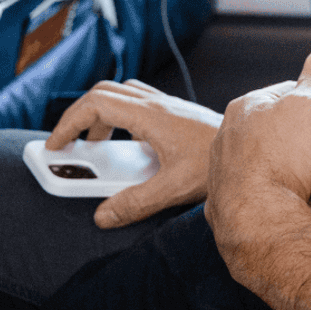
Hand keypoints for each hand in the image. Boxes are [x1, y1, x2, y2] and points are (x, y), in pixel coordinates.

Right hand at [46, 79, 222, 228]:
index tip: (56, 145)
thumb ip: (135, 202)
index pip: (96, 104)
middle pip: (104, 93)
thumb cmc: (219, 164)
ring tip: (95, 145)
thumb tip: (103, 216)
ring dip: (101, 115)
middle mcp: (158, 105)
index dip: (69, 122)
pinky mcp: (177, 114)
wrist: (254, 151)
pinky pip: (138, 104)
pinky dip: (121, 118)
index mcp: (151, 116)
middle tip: (69, 144)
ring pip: (122, 95)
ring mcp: (169, 106)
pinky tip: (128, 146)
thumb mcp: (173, 188)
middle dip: (79, 116)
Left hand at [205, 47, 310, 252]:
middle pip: (270, 127)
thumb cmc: (280, 158)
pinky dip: (266, 191)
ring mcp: (220, 171)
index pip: (284, 94)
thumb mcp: (306, 107)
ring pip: (257, 158)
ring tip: (305, 176)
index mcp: (244, 106)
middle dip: (292, 135)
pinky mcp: (223, 204)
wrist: (257, 220)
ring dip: (278, 164)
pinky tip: (283, 198)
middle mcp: (225, 135)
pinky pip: (251, 190)